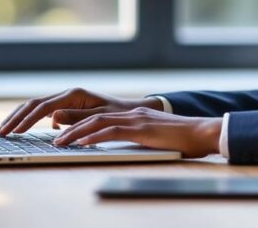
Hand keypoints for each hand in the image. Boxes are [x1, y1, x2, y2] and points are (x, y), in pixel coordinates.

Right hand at [0, 88, 161, 136]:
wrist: (131, 110)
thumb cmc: (118, 114)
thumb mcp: (99, 117)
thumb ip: (76, 118)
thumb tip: (53, 118)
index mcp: (74, 95)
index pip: (43, 107)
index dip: (26, 120)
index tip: (14, 132)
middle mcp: (68, 94)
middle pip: (33, 104)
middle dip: (15, 118)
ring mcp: (66, 99)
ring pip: (35, 106)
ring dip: (18, 117)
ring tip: (4, 130)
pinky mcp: (66, 105)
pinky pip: (42, 110)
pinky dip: (29, 117)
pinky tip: (21, 128)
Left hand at [52, 107, 222, 158]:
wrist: (201, 132)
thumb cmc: (179, 138)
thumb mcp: (150, 136)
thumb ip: (132, 135)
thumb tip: (113, 142)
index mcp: (131, 115)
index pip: (98, 116)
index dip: (77, 122)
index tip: (61, 132)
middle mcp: (130, 113)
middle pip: (92, 117)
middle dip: (70, 126)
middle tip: (56, 138)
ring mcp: (136, 120)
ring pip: (98, 122)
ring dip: (76, 132)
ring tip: (61, 142)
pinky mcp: (142, 130)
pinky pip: (114, 132)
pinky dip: (95, 137)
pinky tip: (83, 143)